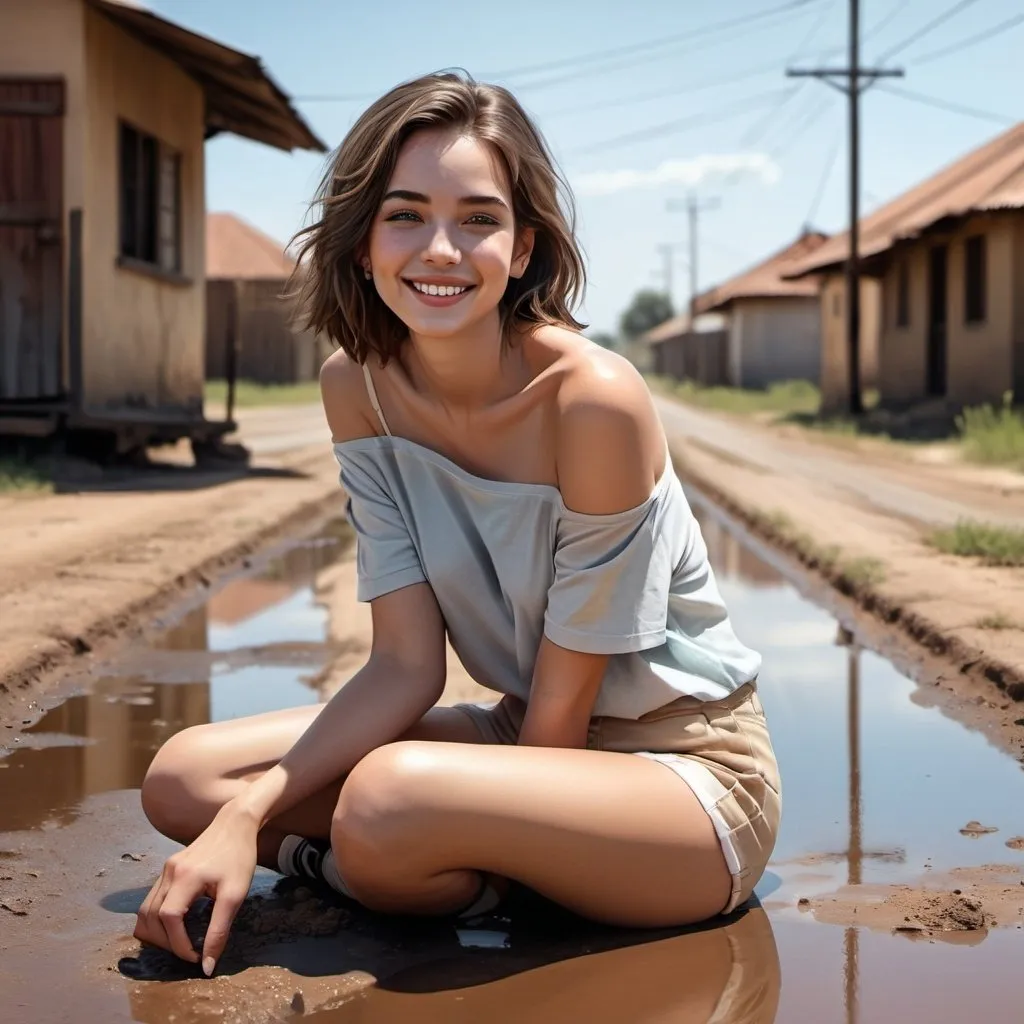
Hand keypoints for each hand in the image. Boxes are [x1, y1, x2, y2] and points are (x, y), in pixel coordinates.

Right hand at [133, 802, 257, 975]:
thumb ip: (219, 930)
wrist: (235, 823)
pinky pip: (150, 901)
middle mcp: (169, 873)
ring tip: (181, 942)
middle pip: (149, 919)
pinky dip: (157, 920)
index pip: (169, 919)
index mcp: (185, 877)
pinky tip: (176, 925)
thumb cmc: (240, 857)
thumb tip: (207, 966)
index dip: (178, 944)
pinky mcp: (167, 869)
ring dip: (157, 934)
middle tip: (190, 952)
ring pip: (144, 912)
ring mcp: (164, 870)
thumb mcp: (235, 895)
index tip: (197, 957)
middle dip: (166, 943)